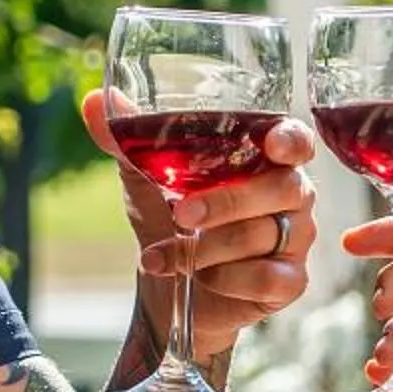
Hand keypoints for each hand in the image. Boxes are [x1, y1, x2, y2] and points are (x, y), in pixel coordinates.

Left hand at [82, 86, 318, 361]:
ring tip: (168, 256)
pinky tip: (196, 279)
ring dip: (206, 248)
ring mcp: (296, 239)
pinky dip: (223, 278)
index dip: (291, 140)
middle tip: (179, 215)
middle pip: (281, 188)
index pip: (296, 140)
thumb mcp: (145, 180)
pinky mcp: (290, 282)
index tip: (272, 145)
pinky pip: (266, 277)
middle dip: (226, 202)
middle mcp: (292, 194)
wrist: (168, 290)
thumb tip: (96, 100)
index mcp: (265, 160)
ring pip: (263, 234)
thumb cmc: (169, 222)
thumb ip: (128, 141)